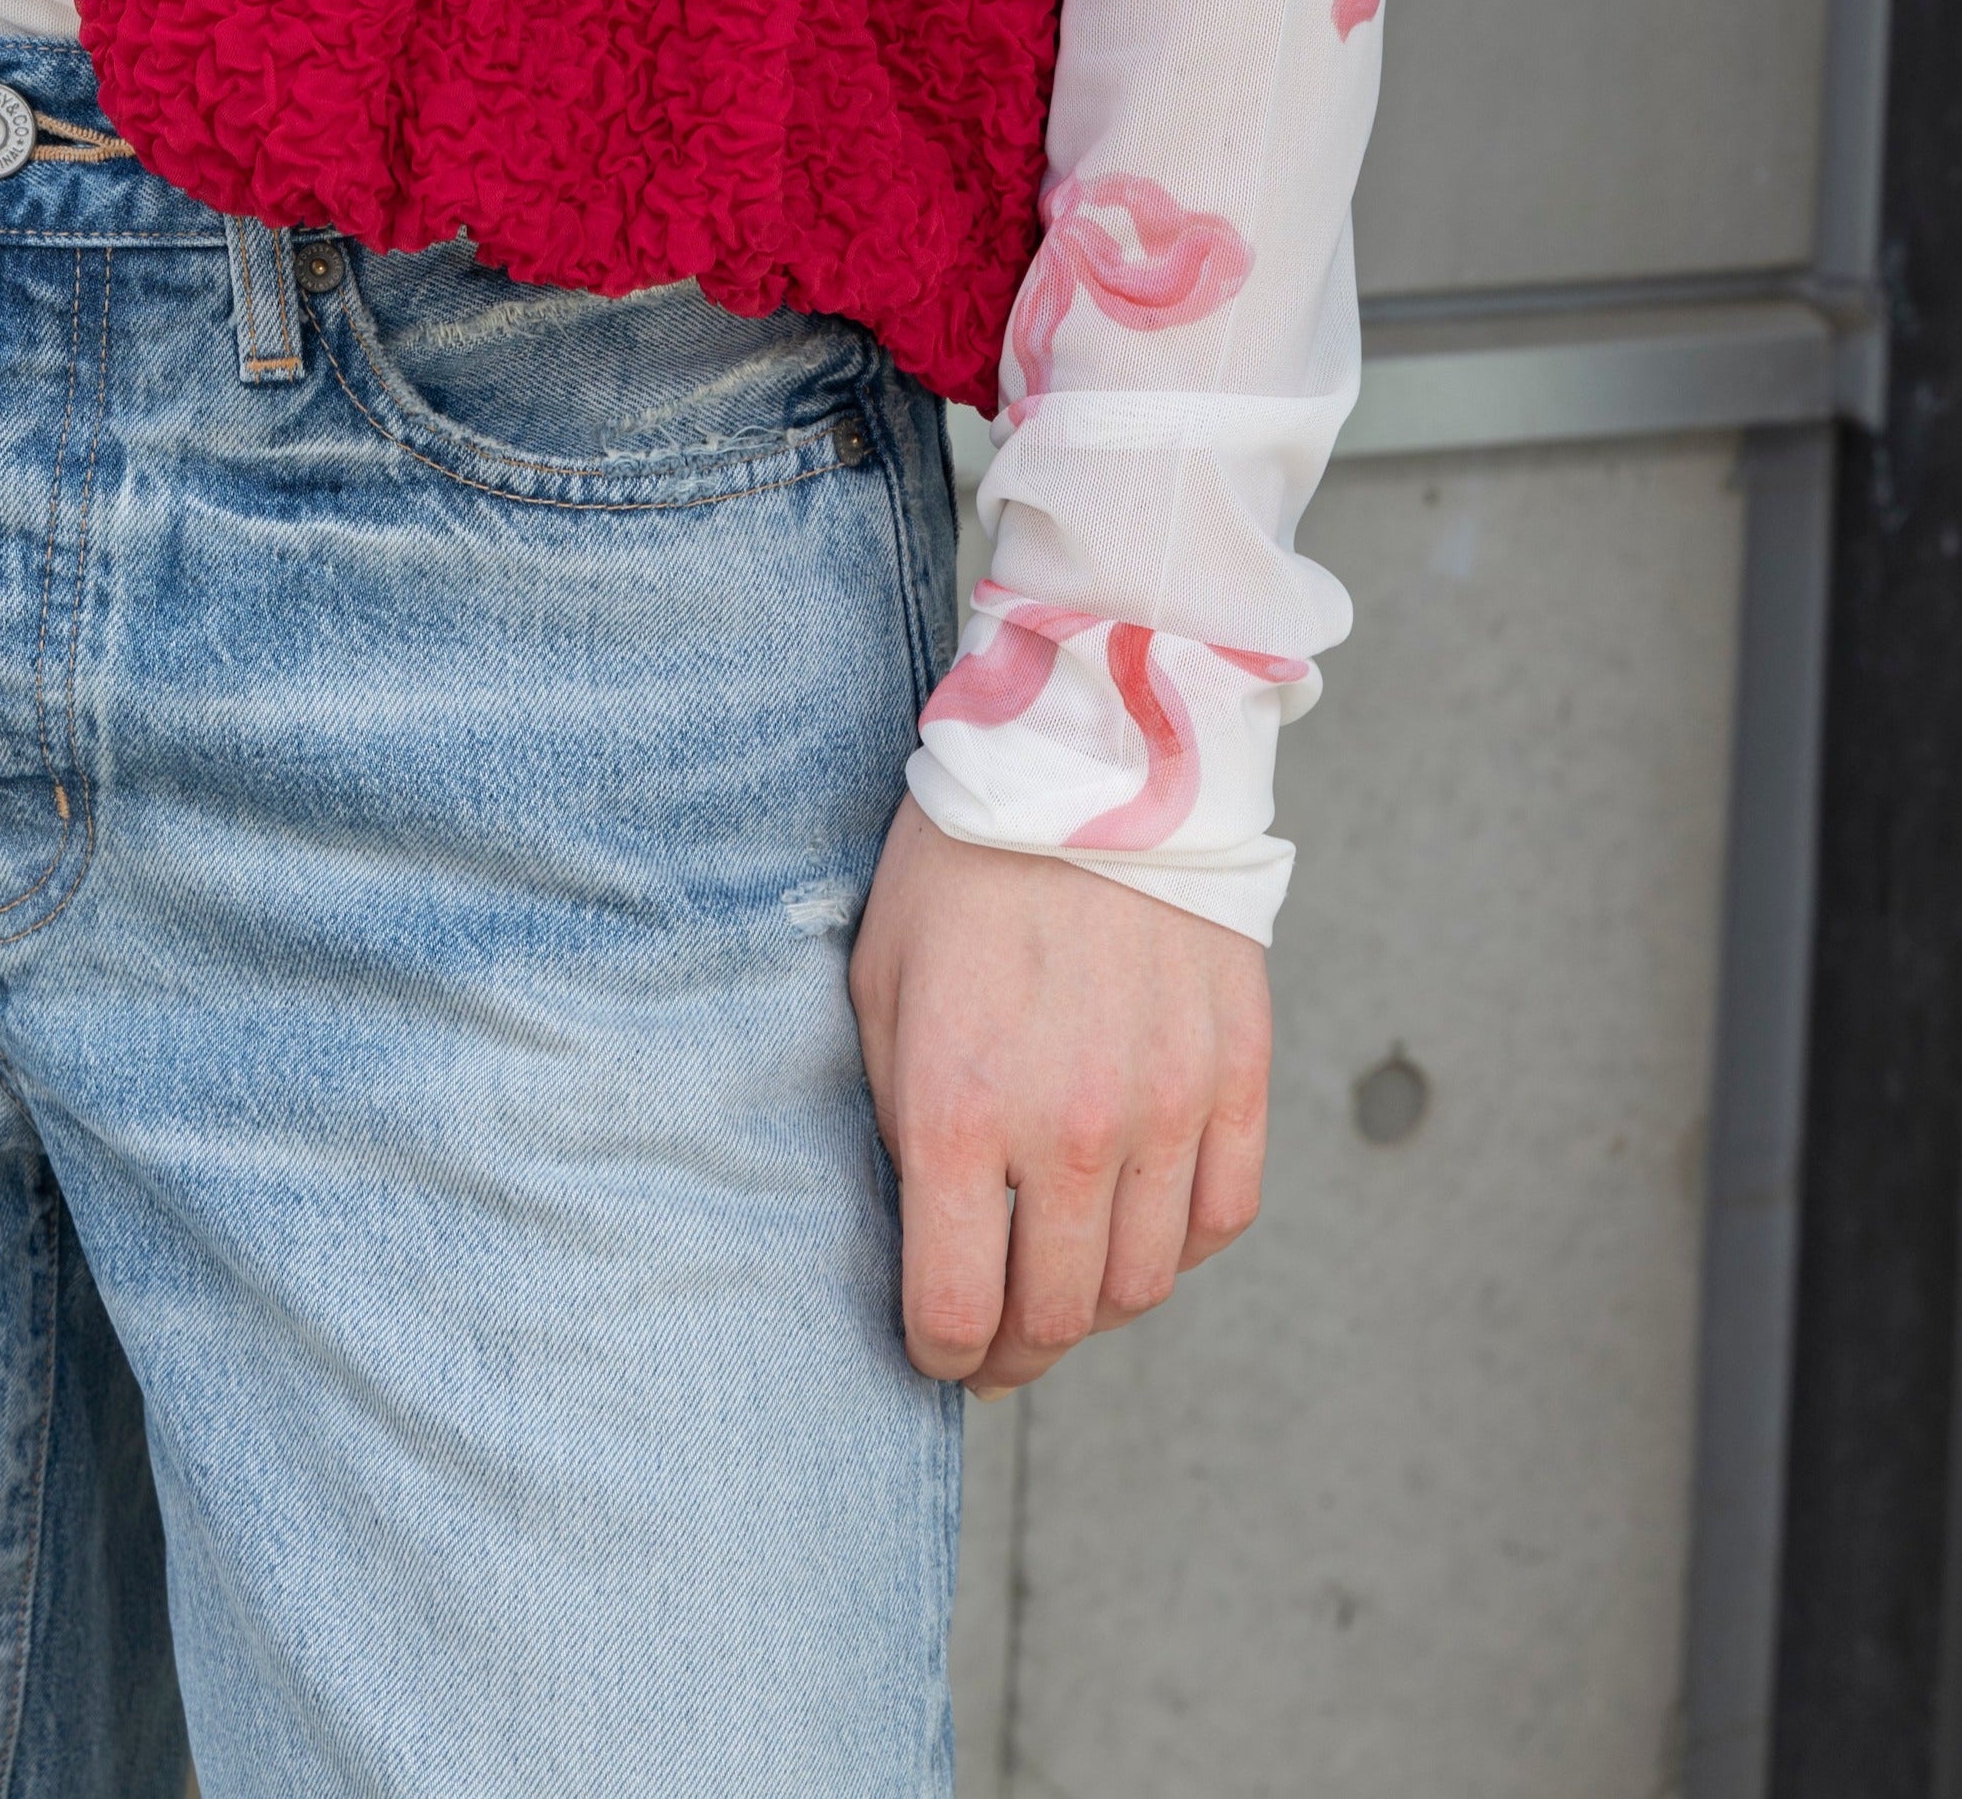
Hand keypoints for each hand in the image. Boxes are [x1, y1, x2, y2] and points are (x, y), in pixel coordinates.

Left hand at [848, 796, 1267, 1392]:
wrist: (1088, 761)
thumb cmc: (959, 867)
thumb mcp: (878, 984)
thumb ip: (895, 1113)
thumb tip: (916, 1217)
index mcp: (963, 1113)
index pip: (958, 1309)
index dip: (939, 1353)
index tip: (932, 1349)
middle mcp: (1072, 1131)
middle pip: (1058, 1316)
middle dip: (1013, 1352)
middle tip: (993, 1345)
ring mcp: (1166, 1108)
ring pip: (1144, 1284)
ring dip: (1097, 1308)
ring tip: (1062, 1287)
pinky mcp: (1236, 1076)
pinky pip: (1221, 1216)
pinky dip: (1180, 1246)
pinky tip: (1138, 1227)